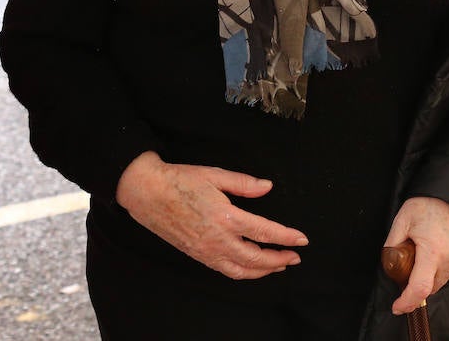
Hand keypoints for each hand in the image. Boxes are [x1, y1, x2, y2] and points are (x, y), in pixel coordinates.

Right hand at [115, 151, 307, 279]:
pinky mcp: (198, 255)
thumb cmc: (179, 180)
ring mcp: (207, 251)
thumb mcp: (215, 174)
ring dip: (264, 270)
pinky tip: (251, 267)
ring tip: (278, 265)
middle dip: (280, 260)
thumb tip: (268, 187)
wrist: (147, 192)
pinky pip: (227, 271)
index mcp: (226, 216)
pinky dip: (244, 272)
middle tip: (295, 256)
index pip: (264, 232)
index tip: (302, 240)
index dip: (286, 238)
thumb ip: (244, 183)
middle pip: (257, 259)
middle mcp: (218, 239)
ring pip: (243, 270)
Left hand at [383, 196, 448, 314]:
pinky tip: (446, 245)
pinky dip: (448, 263)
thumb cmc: (429, 205)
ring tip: (432, 245)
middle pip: (431, 285)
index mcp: (433, 251)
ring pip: (444, 278)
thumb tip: (389, 264)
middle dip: (419, 280)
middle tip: (413, 259)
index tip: (397, 307)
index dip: (407, 301)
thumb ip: (393, 243)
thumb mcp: (403, 219)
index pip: (419, 287)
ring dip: (434, 270)